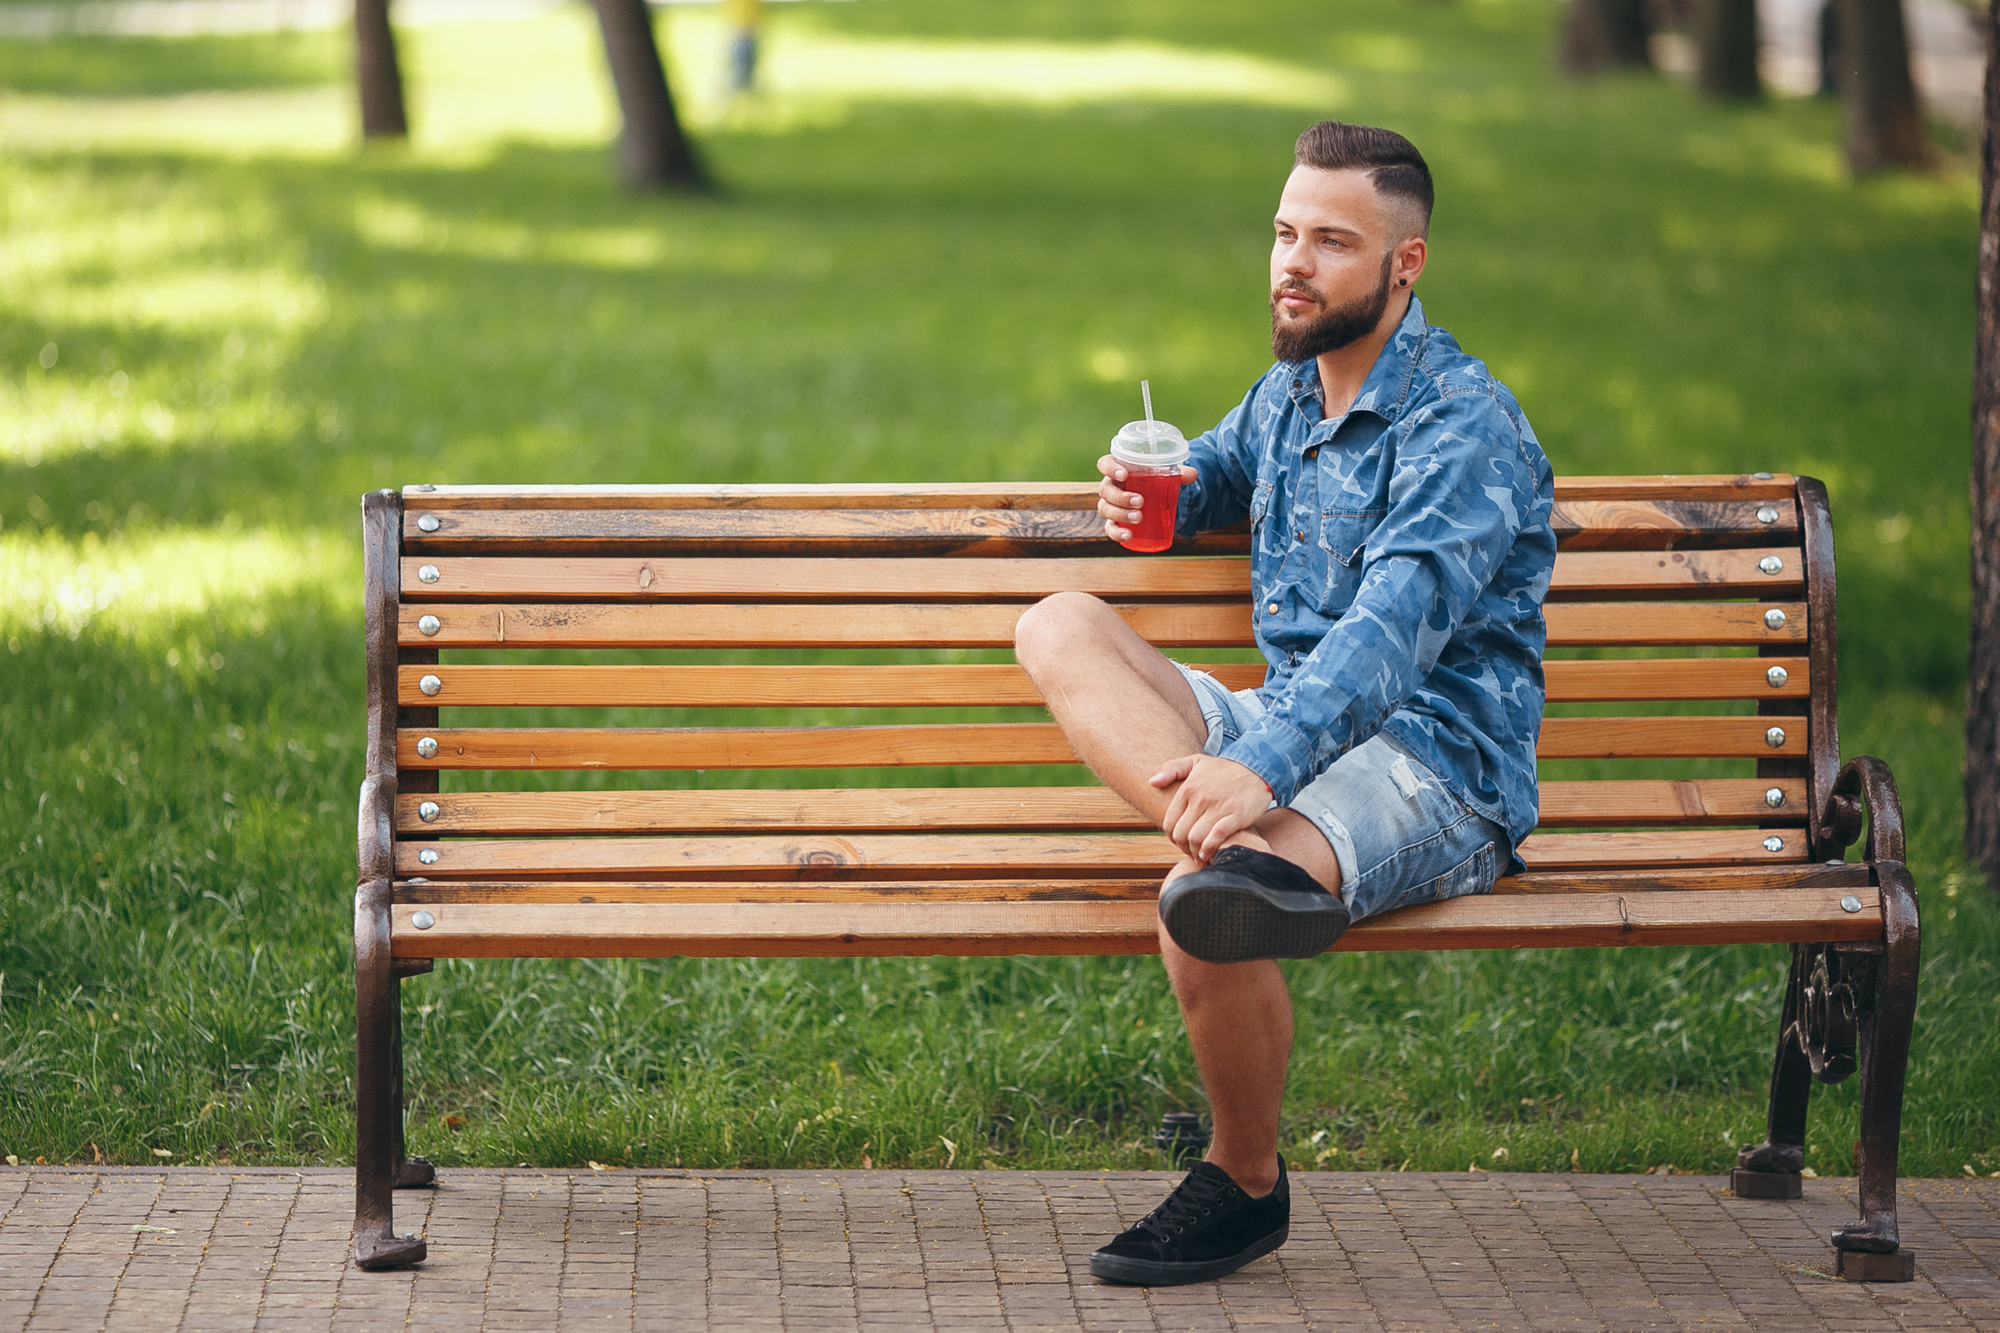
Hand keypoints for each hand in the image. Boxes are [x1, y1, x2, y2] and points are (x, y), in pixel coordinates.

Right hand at [1096, 455, 1196, 541]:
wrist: (1156, 496)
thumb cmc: (1156, 479)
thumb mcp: (1166, 473)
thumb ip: (1179, 473)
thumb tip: (1193, 475)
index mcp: (1119, 468)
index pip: (1105, 464)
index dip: (1110, 468)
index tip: (1124, 475)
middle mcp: (1110, 485)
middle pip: (1105, 490)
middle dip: (1121, 497)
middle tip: (1140, 502)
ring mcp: (1110, 504)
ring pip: (1105, 509)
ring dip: (1120, 514)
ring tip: (1139, 518)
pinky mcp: (1114, 521)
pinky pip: (1110, 528)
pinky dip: (1116, 533)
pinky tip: (1128, 536)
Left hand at [1149, 753, 1271, 862]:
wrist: (1258, 768)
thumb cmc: (1225, 768)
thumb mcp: (1196, 761)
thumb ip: (1172, 769)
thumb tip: (1151, 782)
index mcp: (1188, 789)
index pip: (1169, 823)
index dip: (1172, 838)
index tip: (1181, 842)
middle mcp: (1200, 799)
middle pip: (1181, 834)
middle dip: (1183, 848)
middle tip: (1191, 852)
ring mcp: (1218, 808)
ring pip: (1196, 839)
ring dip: (1196, 852)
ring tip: (1201, 855)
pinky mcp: (1236, 816)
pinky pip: (1217, 838)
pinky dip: (1210, 849)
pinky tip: (1210, 854)